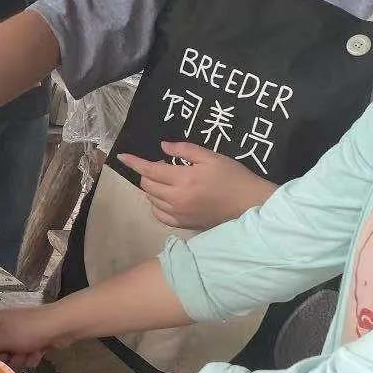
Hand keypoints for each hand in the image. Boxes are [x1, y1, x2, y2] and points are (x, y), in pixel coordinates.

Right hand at [0, 305, 65, 369]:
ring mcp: (19, 336)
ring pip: (10, 357)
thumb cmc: (27, 330)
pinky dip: (31, 357)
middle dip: (1, 357)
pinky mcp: (33, 343)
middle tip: (7, 358)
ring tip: (27, 353)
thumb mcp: (1, 339)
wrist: (60, 326)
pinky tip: (38, 353)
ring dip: (19, 359)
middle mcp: (4, 328)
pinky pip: (25, 357)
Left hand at [119, 142, 275, 230]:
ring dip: (151, 188)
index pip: (150, 170)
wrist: (249, 205)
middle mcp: (176, 199)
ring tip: (165, 180)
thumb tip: (162, 147)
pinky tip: (164, 198)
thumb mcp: (211, 157)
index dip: (134, 162)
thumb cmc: (233, 177)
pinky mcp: (184, 224)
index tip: (122, 156)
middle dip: (146, 173)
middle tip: (161, 165)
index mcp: (183, 179)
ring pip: (152, 200)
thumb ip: (185, 150)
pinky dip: (156, 205)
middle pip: (148, 186)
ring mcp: (179, 214)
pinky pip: (160, 216)